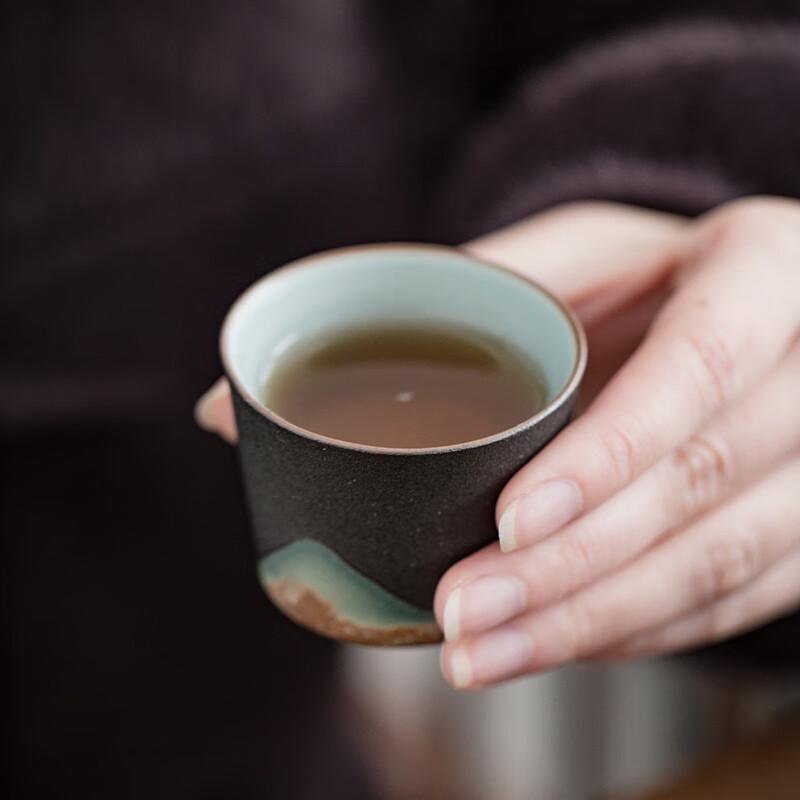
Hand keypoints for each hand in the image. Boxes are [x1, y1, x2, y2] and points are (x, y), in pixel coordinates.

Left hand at [435, 198, 799, 688]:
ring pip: (718, 563)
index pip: (699, 364)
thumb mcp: (588, 247)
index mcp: (766, 267)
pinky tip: (552, 644)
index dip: (609, 453)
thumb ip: (511, 279)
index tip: (510, 521)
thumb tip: (393, 331)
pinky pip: (729, 603)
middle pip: (701, 481)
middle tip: (465, 609)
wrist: (725, 310)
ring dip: (591, 620)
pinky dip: (631, 631)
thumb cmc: (644, 274)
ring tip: (483, 653)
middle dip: (574, 564)